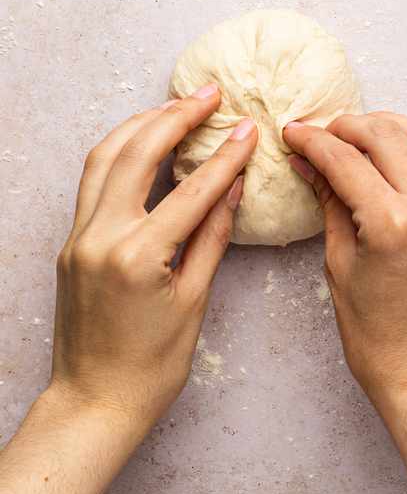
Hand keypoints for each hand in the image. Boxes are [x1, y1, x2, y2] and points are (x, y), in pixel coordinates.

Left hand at [0, 90, 256, 493]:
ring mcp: (78, 236)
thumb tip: (232, 191)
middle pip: (136, 154)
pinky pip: (93, 182)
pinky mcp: (71, 242)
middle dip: (174, 118)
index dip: (223, 156)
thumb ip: (210, 240)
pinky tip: (144, 144)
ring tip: (175, 107)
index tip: (247, 128)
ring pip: (104, 158)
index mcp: (137, 255)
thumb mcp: (193, 303)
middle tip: (208, 94)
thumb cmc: (152, 366)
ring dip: (140, 126)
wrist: (96, 399)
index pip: (189, 190)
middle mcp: (99, 236)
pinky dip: (119, 154)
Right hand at [283, 113, 406, 493]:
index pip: (346, 159)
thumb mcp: (341, 268)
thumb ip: (331, 205)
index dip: (312, 140)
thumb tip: (310, 162)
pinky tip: (391, 163)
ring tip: (356, 136)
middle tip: (321, 133)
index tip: (292, 133)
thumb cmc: (380, 340)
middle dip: (348, 125)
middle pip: (388, 135)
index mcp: (394, 225)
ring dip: (388, 128)